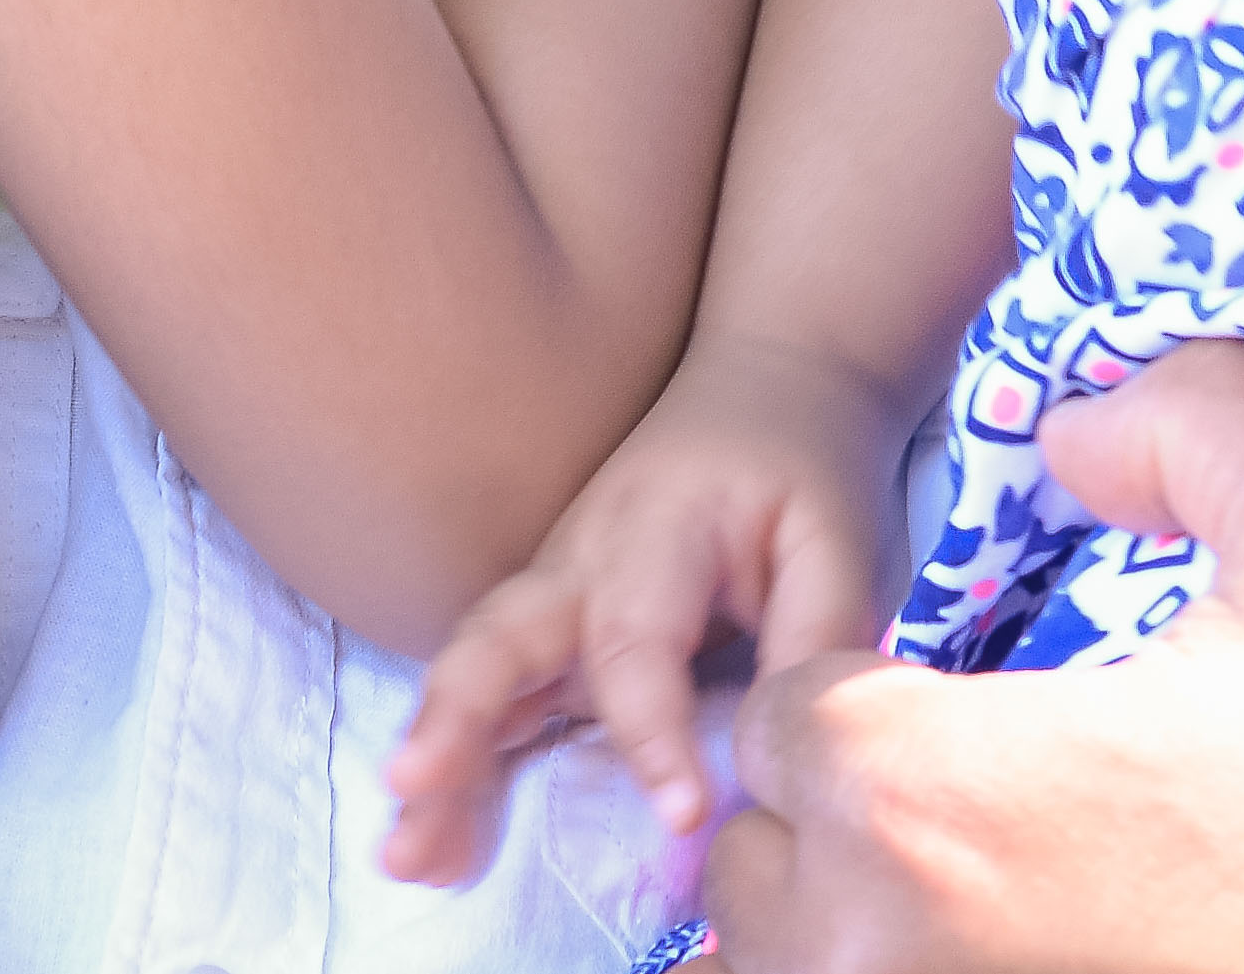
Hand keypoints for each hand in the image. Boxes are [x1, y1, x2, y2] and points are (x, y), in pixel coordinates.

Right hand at [380, 341, 907, 885]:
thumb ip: (817, 637)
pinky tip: (432, 847)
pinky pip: (493, 699)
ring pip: (475, 675)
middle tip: (412, 789)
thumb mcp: (838, 535)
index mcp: (652, 529)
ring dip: (436, 762)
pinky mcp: (550, 634)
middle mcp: (577, 561)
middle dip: (455, 716)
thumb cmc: (801, 467)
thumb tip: (786, 751)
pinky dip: (457, 768)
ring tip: (405, 857)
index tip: (681, 816)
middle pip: (499, 637)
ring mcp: (552, 597)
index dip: (651, 732)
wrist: (766, 388)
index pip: (633, 642)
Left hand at [695, 346, 1243, 973]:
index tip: (977, 710)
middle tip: (986, 806)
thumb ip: (1202, 415)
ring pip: (792, 972)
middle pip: (762, 861)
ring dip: (855, 926)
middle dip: (844, 818)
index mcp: (920, 796)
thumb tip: (1077, 432)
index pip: (783, 718)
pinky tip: (1010, 954)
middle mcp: (873, 951)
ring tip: (990, 895)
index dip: (870, 695)